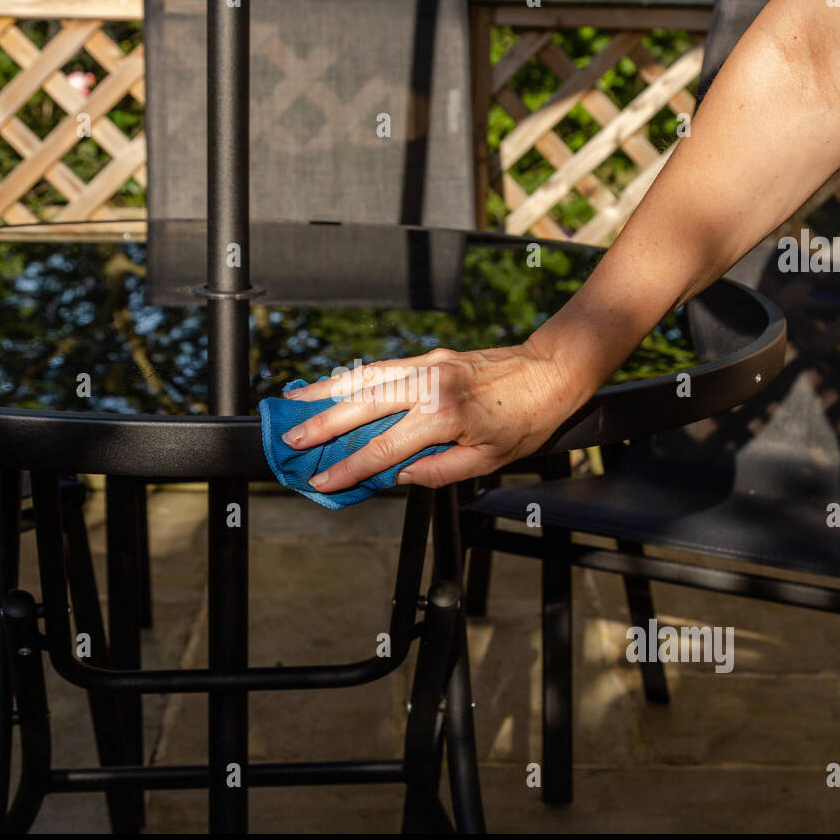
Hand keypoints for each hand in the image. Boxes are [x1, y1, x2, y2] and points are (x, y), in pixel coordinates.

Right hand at [280, 340, 585, 490]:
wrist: (550, 372)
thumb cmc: (526, 420)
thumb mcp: (487, 461)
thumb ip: (436, 471)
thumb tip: (397, 476)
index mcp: (445, 416)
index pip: (385, 449)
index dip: (350, 469)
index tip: (322, 482)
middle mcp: (430, 385)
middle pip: (363, 406)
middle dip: (322, 425)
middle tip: (290, 441)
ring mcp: (427, 365)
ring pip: (365, 378)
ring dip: (326, 392)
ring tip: (293, 405)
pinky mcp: (428, 357)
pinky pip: (380, 368)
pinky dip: (351, 377)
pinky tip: (330, 386)